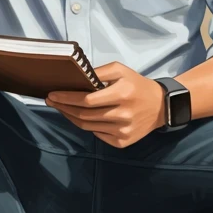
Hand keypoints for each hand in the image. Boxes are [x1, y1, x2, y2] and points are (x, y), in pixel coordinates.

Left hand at [46, 62, 164, 147]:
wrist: (161, 106)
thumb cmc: (137, 85)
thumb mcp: (120, 70)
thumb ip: (98, 72)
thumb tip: (75, 78)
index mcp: (122, 94)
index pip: (87, 100)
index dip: (66, 98)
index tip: (52, 95)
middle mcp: (122, 114)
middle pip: (84, 114)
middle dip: (64, 107)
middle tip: (51, 101)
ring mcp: (122, 131)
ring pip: (87, 126)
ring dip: (71, 117)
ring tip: (61, 108)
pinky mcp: (122, 142)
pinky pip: (97, 135)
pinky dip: (86, 126)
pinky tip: (79, 117)